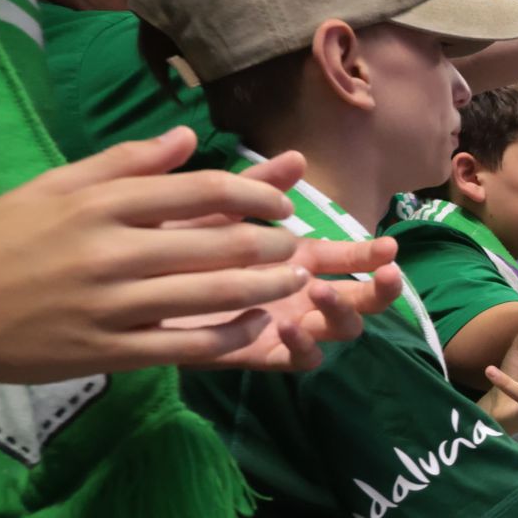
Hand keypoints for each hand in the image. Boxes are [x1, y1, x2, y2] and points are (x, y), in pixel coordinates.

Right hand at [0, 128, 318, 395]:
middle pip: (220, 242)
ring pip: (213, 295)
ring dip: (266, 288)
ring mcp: (111, 305)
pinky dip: (231, 337)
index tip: (281, 201)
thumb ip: (121, 163)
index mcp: (98, 203)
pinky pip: (187, 346)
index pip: (201, 190)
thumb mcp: (46, 188)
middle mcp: (109, 251)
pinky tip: (257, 328)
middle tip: (301, 245)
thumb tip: (187, 138)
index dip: (256, 194)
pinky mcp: (107, 352)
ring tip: (295, 281)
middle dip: (274, 244)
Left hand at [168, 150, 404, 371]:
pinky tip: (286, 326)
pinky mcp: (261, 354)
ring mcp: (287, 325)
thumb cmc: (173, 242)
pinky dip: (304, 346)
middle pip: (361, 298)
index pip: (350, 257)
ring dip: (340, 312)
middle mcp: (301, 294)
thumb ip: (257, 186)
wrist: (128, 285)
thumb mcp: (215, 208)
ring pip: (339, 330)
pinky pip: (299, 360)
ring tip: (318, 289)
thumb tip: (297, 157)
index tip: (389, 247)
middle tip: (386, 274)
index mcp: (299, 258)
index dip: (373, 254)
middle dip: (381, 290)